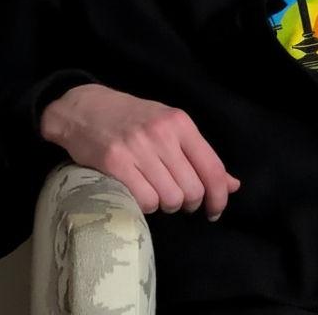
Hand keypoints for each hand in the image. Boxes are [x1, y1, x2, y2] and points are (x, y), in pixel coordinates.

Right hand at [40, 84, 239, 219]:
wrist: (86, 108)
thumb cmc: (133, 119)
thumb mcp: (170, 126)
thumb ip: (199, 154)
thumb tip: (232, 184)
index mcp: (180, 124)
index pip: (212, 167)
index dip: (220, 195)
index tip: (216, 209)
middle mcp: (162, 135)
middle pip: (192, 188)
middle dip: (190, 202)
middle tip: (181, 200)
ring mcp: (138, 149)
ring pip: (170, 198)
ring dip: (167, 205)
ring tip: (159, 194)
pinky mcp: (115, 164)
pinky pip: (144, 200)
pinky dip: (147, 205)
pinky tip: (142, 194)